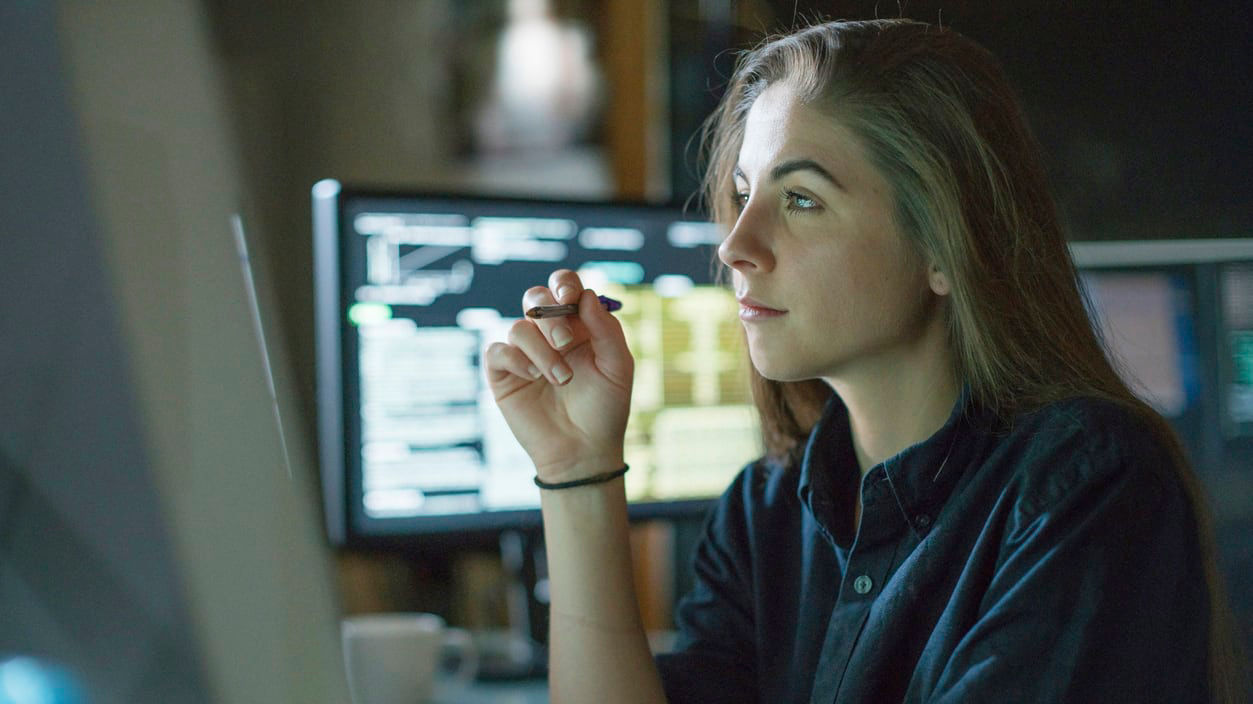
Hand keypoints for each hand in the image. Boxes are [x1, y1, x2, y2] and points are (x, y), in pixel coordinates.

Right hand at [483, 270, 633, 480]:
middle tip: (567, 343)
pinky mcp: (504, 375)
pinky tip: (533, 378)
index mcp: (578, 326)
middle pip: (536, 298)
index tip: (570, 300)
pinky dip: (516, 360)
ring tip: (562, 379)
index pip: (565, 287)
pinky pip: (498, 351)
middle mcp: (548, 335)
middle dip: (551, 315)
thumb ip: (606, 330)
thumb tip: (586, 296)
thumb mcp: (618, 367)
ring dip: (542, 351)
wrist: (584, 451)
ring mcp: (524, 354)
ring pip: (519, 327)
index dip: (564, 285)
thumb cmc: (605, 409)